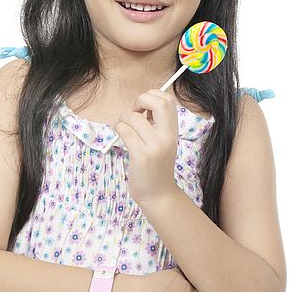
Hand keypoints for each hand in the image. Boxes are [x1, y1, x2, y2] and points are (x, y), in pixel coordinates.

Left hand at [113, 89, 181, 206]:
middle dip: (140, 100)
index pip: (167, 99)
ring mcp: (154, 146)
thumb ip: (156, 123)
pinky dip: (118, 129)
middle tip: (134, 113)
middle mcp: (167, 136)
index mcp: (173, 131)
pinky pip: (124, 130)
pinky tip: (120, 137)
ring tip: (124, 130)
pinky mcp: (141, 156)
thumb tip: (141, 104)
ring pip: (132, 117)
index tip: (142, 108)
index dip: (152, 96)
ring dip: (122, 119)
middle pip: (158, 102)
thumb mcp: (163, 142)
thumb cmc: (156, 166)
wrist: (159, 195)